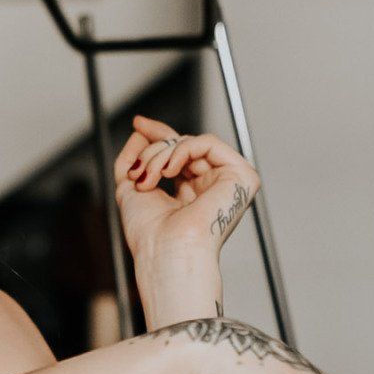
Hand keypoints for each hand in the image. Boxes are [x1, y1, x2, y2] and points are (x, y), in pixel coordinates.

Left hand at [115, 119, 258, 283]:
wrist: (165, 250)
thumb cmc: (149, 233)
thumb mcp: (131, 187)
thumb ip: (133, 158)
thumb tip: (141, 129)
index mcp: (192, 194)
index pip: (179, 154)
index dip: (159, 135)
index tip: (138, 123)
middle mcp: (212, 187)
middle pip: (184, 145)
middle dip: (155, 149)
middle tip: (140, 172)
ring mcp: (228, 182)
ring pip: (192, 143)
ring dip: (163, 155)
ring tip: (151, 177)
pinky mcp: (242, 177)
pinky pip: (209, 143)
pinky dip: (183, 150)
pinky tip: (170, 170)